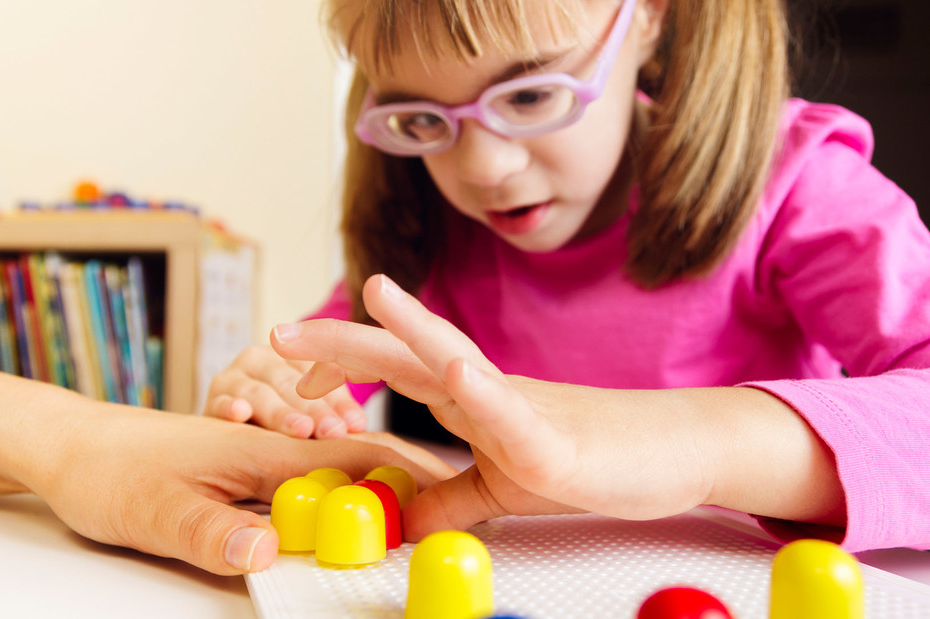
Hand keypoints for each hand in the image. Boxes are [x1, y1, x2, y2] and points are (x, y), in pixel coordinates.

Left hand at [4, 397, 455, 574]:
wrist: (65, 444)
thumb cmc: (106, 469)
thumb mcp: (151, 511)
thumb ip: (209, 529)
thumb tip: (266, 548)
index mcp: (260, 448)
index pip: (351, 458)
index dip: (405, 477)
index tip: (452, 496)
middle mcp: (266, 445)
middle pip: (356, 457)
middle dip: (409, 476)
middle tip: (458, 503)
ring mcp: (254, 454)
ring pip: (335, 464)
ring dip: (382, 479)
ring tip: (426, 502)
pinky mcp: (239, 468)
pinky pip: (307, 476)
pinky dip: (343, 486)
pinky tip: (350, 502)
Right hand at [202, 344, 368, 438]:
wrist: (228, 438)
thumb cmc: (284, 422)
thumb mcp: (312, 412)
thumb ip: (333, 414)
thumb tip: (360, 429)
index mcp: (291, 354)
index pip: (319, 371)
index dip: (339, 399)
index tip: (356, 425)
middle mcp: (261, 359)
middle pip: (291, 382)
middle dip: (315, 409)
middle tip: (334, 432)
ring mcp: (234, 377)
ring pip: (260, 392)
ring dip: (281, 412)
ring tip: (302, 430)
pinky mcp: (213, 398)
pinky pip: (221, 401)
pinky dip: (230, 406)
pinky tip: (241, 414)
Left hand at [271, 274, 843, 539]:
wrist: (672, 453)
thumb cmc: (593, 458)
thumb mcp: (502, 486)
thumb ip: (451, 496)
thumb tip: (405, 514)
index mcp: (471, 398)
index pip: (396, 370)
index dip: (342, 364)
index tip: (292, 374)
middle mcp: (487, 389)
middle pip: (406, 354)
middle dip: (341, 340)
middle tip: (278, 333)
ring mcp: (519, 409)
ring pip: (456, 361)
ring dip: (409, 329)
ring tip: (373, 293)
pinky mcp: (551, 443)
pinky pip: (512, 412)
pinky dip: (481, 391)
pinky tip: (454, 370)